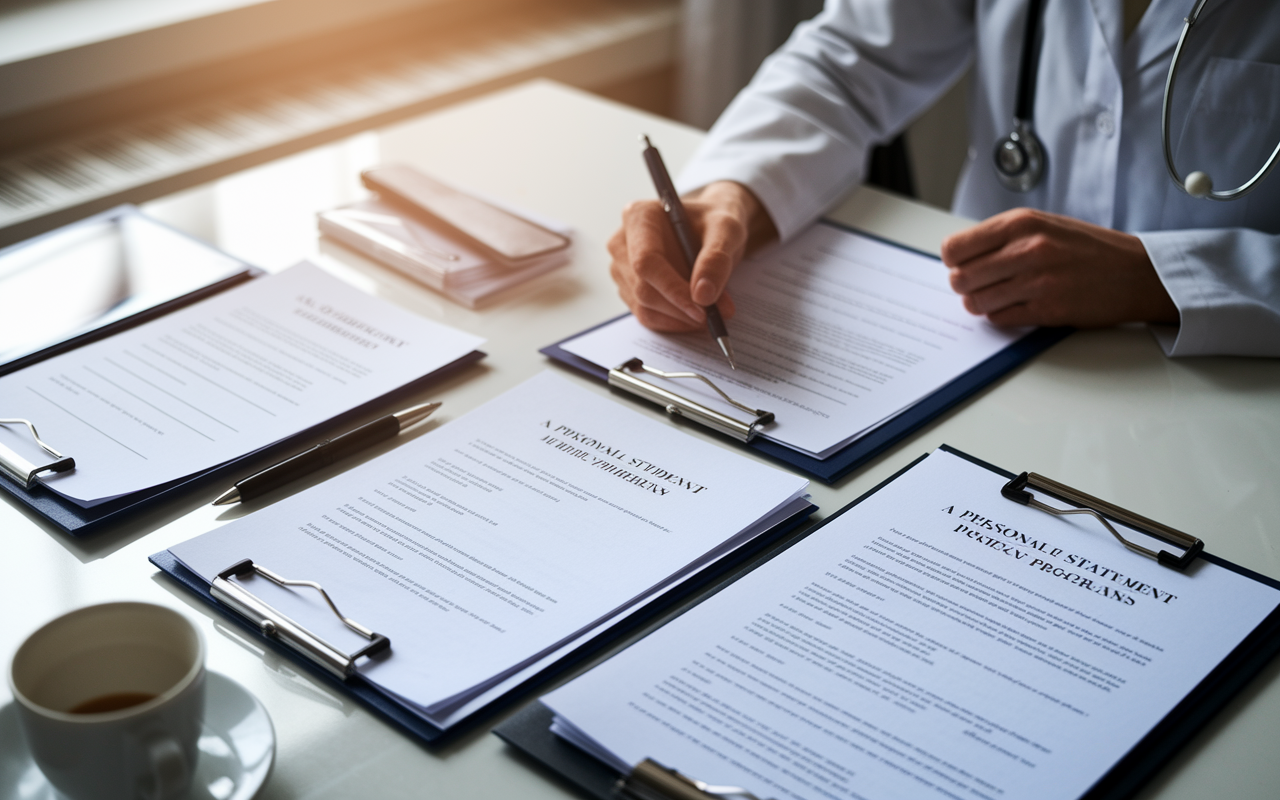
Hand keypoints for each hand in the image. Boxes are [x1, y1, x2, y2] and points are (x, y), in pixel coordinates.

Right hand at [608, 181, 776, 331]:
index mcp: (638, 217)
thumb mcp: (727, 230)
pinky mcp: (628, 289)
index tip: (701, 309)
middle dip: (681, 308)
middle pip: (643, 289)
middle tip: (716, 315)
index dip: (672, 289)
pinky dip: (674, 321)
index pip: (646, 261)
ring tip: (711, 314)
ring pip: (644, 307)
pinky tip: (695, 315)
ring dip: (679, 318)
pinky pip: (647, 315)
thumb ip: (717, 259)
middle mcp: (622, 243)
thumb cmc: (715, 221)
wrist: (710, 227)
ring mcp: (622, 268)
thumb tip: (703, 295)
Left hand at [941, 208, 1178, 327]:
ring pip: (975, 302)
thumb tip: (960, 255)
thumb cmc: (1088, 249)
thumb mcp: (1043, 225)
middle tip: (981, 285)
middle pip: (960, 278)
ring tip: (1000, 296)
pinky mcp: (1046, 310)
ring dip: (981, 303)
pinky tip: (1017, 307)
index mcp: (1021, 223)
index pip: (955, 248)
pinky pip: (999, 319)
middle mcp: (1026, 249)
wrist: (1137, 272)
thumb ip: (1002, 237)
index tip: (965, 264)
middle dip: (964, 286)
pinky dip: (1001, 316)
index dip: (954, 261)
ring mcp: (1036, 281)